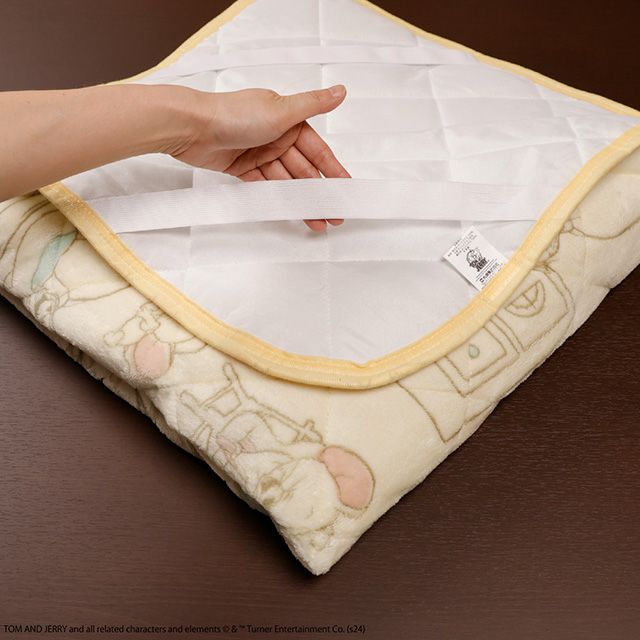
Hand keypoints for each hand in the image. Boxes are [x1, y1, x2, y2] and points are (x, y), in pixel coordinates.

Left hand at [171, 85, 350, 231]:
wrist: (192, 128)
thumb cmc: (234, 114)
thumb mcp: (281, 109)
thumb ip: (313, 105)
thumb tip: (340, 91)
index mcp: (288, 121)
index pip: (317, 150)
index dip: (332, 170)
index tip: (344, 187)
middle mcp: (275, 136)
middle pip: (303, 170)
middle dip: (318, 192)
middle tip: (332, 212)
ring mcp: (259, 153)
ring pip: (285, 181)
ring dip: (299, 200)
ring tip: (314, 219)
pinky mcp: (243, 167)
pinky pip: (265, 185)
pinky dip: (276, 197)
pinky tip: (288, 210)